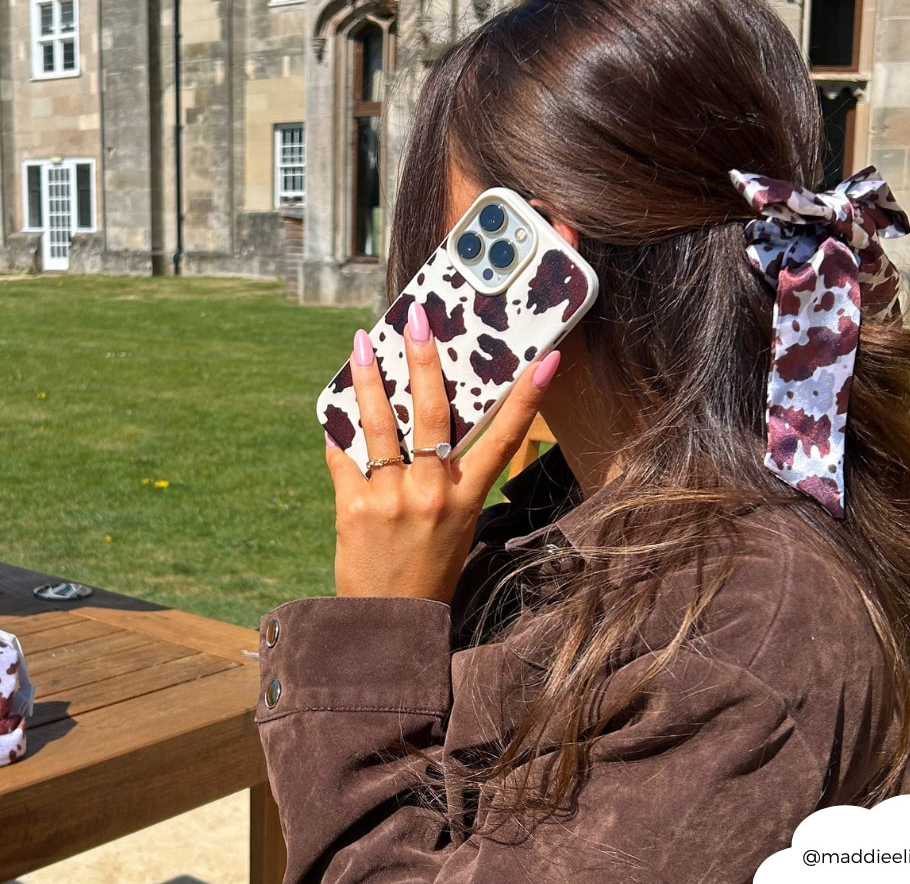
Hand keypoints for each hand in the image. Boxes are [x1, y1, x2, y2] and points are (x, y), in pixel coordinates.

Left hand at [325, 301, 560, 602]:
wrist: (390, 621)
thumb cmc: (431, 566)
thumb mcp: (460, 523)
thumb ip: (451, 477)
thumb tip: (431, 424)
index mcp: (468, 497)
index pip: (506, 438)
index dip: (528, 397)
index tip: (546, 358)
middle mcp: (433, 493)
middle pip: (432, 413)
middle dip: (424, 360)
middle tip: (415, 319)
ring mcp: (392, 499)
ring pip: (380, 424)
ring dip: (370, 379)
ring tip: (362, 343)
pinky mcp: (353, 509)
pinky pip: (343, 457)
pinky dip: (337, 434)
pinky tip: (333, 413)